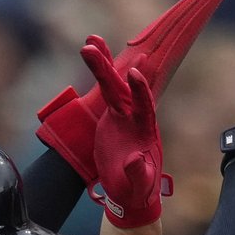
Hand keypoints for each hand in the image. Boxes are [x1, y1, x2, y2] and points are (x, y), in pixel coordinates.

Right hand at [35, 0, 225, 184]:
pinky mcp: (111, 116)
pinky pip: (105, 89)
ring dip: (102, 63)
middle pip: (123, 88)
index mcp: (145, 131)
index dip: (139, 90)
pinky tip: (90, 50)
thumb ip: (139, 174)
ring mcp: (123, 114)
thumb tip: (133, 160)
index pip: (144, 107)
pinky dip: (99, 71)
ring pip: (112, 84)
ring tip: (88, 42)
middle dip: (109, 68)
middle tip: (94, 46)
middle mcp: (135, 117)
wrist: (130, 192)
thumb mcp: (140, 186)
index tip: (133, 72)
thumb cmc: (138, 190)